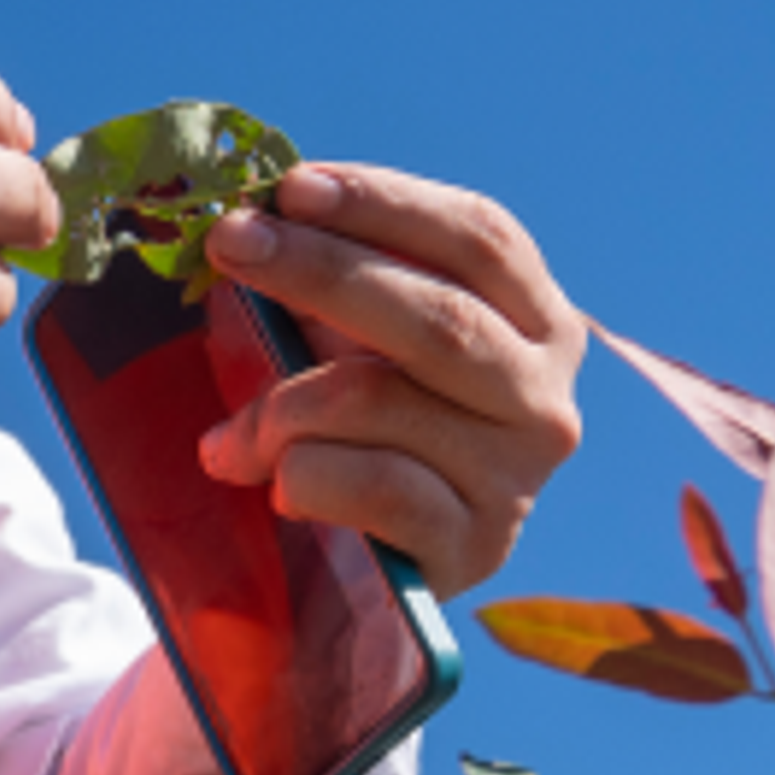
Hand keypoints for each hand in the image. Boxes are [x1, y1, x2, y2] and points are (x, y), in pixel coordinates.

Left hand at [195, 165, 582, 597]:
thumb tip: (251, 226)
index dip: (386, 204)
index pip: (479, 237)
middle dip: (320, 268)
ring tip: (230, 435)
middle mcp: (545, 397)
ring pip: (383, 399)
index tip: (293, 187)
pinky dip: (304, 475)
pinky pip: (374, 487)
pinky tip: (272, 483)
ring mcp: (517, 477)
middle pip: (437, 313)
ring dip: (281, 405)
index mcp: (538, 323)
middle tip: (231, 242)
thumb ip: (333, 293)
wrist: (372, 587)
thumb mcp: (359, 351)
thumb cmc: (365, 441)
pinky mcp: (474, 547)